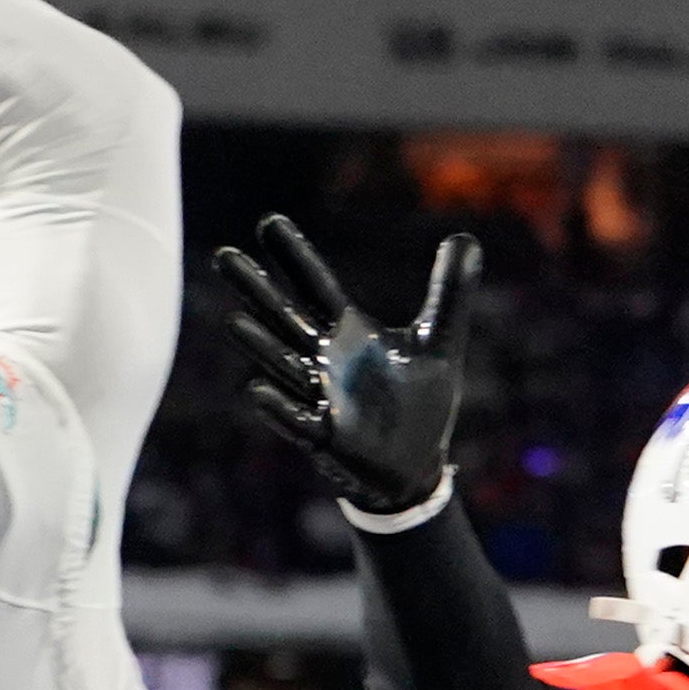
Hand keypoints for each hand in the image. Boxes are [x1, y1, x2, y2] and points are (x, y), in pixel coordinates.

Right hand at [212, 217, 470, 527]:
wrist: (417, 467)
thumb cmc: (419, 403)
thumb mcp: (441, 342)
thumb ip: (449, 291)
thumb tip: (465, 238)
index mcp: (349, 334)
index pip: (316, 286)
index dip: (294, 257)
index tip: (268, 222)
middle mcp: (326, 362)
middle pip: (284, 319)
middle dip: (256, 289)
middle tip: (223, 255)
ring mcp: (321, 400)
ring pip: (284, 368)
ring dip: (261, 347)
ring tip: (234, 322)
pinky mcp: (326, 440)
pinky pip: (298, 422)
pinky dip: (279, 409)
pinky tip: (257, 391)